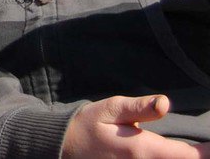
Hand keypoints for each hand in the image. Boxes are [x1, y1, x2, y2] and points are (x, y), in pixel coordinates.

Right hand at [61, 95, 209, 157]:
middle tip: (205, 147)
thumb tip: (165, 103)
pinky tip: (172, 155)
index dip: (206, 151)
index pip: (188, 156)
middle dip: (197, 155)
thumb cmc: (87, 126)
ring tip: (193, 150)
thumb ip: (139, 108)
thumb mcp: (110, 109)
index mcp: (143, 150)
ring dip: (182, 158)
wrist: (61, 148)